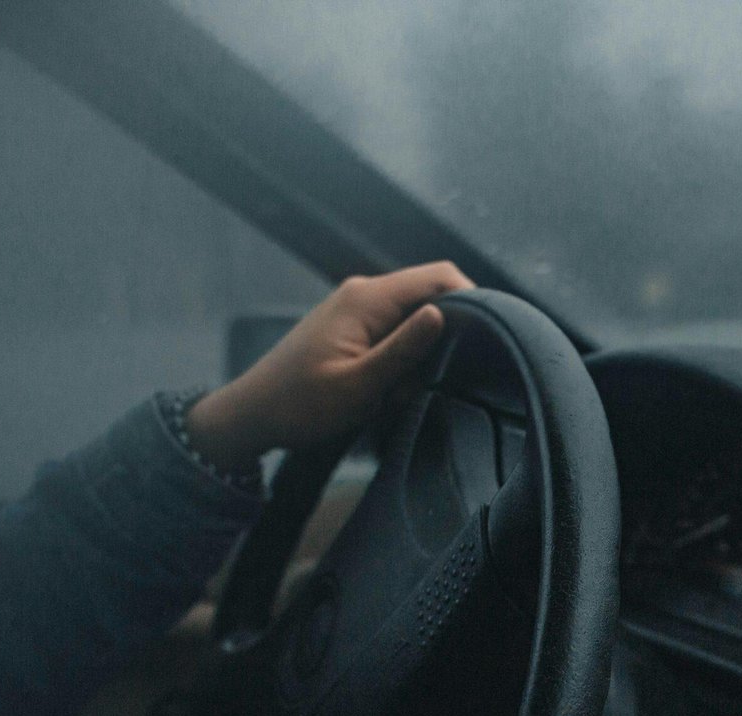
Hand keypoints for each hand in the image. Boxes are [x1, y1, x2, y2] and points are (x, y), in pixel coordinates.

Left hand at [185, 261, 472, 469]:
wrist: (253, 414)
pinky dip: (404, 356)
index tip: (488, 336)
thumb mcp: (359, 384)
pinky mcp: (353, 325)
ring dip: (423, 350)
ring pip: (415, 315)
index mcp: (368, 298)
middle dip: (447, 332)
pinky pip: (395, 329)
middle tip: (444, 374)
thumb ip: (404, 349)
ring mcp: (357, 307)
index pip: (440, 276)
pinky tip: (393, 386)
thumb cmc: (301, 404)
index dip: (474, 299)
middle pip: (431, 293)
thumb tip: (442, 314)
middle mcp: (364, 292)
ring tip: (408, 387)